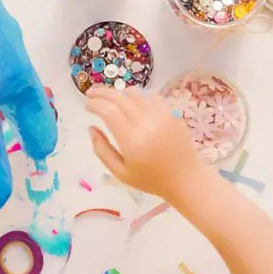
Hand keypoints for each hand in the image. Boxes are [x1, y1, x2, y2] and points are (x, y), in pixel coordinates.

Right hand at [86, 87, 212, 200]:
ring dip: (119, 92)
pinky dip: (138, 96)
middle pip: (120, 98)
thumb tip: (91, 127)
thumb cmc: (151, 180)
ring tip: (110, 97)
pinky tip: (131, 101)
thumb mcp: (120, 173)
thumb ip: (102, 150)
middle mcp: (147, 124)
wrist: (186, 179)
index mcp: (132, 141)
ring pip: (136, 94)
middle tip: (91, 93)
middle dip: (102, 93)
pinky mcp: (172, 114)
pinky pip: (151, 97)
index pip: (109, 112)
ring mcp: (162, 116)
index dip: (95, 104)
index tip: (86, 105)